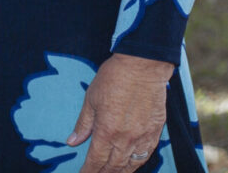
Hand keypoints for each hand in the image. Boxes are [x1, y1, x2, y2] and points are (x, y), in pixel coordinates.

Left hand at [67, 53, 172, 171]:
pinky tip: (132, 163)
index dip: (89, 171)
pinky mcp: (155, 132)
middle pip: (114, 166)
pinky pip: (146, 155)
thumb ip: (83, 124)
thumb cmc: (114, 78)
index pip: (96, 160)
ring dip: (121, 172)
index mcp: (107, 131)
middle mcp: (126, 139)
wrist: (142, 66)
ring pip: (132, 165)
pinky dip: (137, 163)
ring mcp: (143, 137)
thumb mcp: (91, 99)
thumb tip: (72, 142)